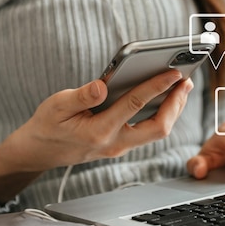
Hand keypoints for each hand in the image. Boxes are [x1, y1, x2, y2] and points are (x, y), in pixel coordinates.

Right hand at [0, 70, 192, 201]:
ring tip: (181, 87)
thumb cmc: (47, 125)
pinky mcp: (121, 145)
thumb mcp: (56, 106)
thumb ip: (81, 96)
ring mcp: (120, 146)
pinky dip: (161, 114)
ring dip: (172, 109)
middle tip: (185, 80)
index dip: (157, 87)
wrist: (39, 152)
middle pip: (157, 127)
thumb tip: (103, 85)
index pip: (135, 105)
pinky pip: (148, 131)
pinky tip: (166, 98)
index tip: (174, 72)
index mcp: (98, 131)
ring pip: (156, 131)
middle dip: (175, 104)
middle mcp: (114, 143)